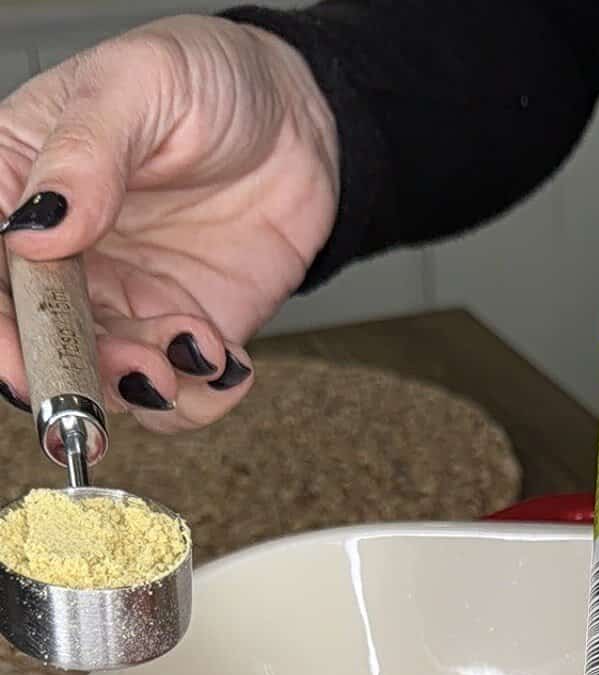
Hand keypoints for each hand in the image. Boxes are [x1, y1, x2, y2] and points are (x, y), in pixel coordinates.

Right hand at [0, 16, 338, 429]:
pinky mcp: (176, 332)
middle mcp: (62, 256)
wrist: (298, 118)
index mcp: (20, 183)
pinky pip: (174, 400)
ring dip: (144, 382)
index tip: (23, 358)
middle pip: (37, 338)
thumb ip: (86, 154)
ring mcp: (118, 302)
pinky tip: (227, 358)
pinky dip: (199, 400)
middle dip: (74, 371)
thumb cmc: (209, 79)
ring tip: (192, 343)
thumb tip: (36, 228)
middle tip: (127, 368)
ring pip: (104, 379)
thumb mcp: (141, 83)